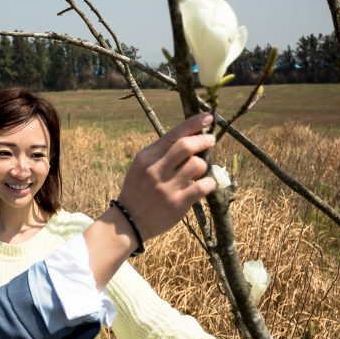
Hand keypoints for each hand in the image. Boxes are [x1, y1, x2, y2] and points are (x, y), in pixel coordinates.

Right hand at [117, 113, 216, 240]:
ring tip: (198, 171)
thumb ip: (161, 153)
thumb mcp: (141, 167)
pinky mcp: (178, 204)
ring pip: (197, 165)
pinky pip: (203, 187)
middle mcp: (155, 170)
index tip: (208, 117)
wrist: (129, 222)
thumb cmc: (137, 190)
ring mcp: (166, 188)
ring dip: (203, 165)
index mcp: (146, 157)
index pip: (173, 134)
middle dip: (203, 140)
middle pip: (187, 146)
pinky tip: (206, 184)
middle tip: (211, 140)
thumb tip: (190, 138)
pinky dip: (209, 182)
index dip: (193, 123)